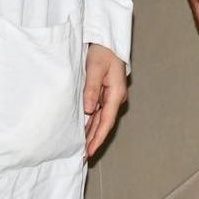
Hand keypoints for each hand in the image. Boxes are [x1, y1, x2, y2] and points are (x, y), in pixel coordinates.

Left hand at [82, 42, 126, 158]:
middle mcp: (115, 98)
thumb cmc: (103, 51)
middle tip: (83, 158)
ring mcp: (110, 96)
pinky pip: (98, 112)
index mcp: (115, 94)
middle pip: (103, 124)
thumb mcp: (95, 68)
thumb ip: (91, 89)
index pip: (106, 122)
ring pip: (100, 120)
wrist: (108, 41)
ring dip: (92, 134)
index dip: (97, 138)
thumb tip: (88, 110)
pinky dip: (91, 123)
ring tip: (82, 149)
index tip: (89, 152)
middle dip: (94, 141)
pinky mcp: (105, 93)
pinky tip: (84, 132)